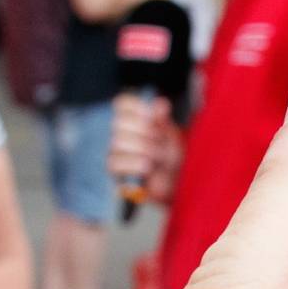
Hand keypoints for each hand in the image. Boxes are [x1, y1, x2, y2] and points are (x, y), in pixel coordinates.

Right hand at [108, 90, 183, 204]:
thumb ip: (163, 120)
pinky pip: (114, 162)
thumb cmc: (171, 158)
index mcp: (133, 119)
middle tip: (161, 142)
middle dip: (145, 132)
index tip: (153, 118)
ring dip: (144, 150)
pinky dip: (135, 164)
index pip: (123, 103)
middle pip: (119, 122)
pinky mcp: (114, 170)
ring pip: (118, 141)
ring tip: (159, 158)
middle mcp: (120, 132)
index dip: (138, 108)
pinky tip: (148, 168)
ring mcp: (114, 150)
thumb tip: (160, 103)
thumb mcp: (171, 136)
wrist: (173, 184)